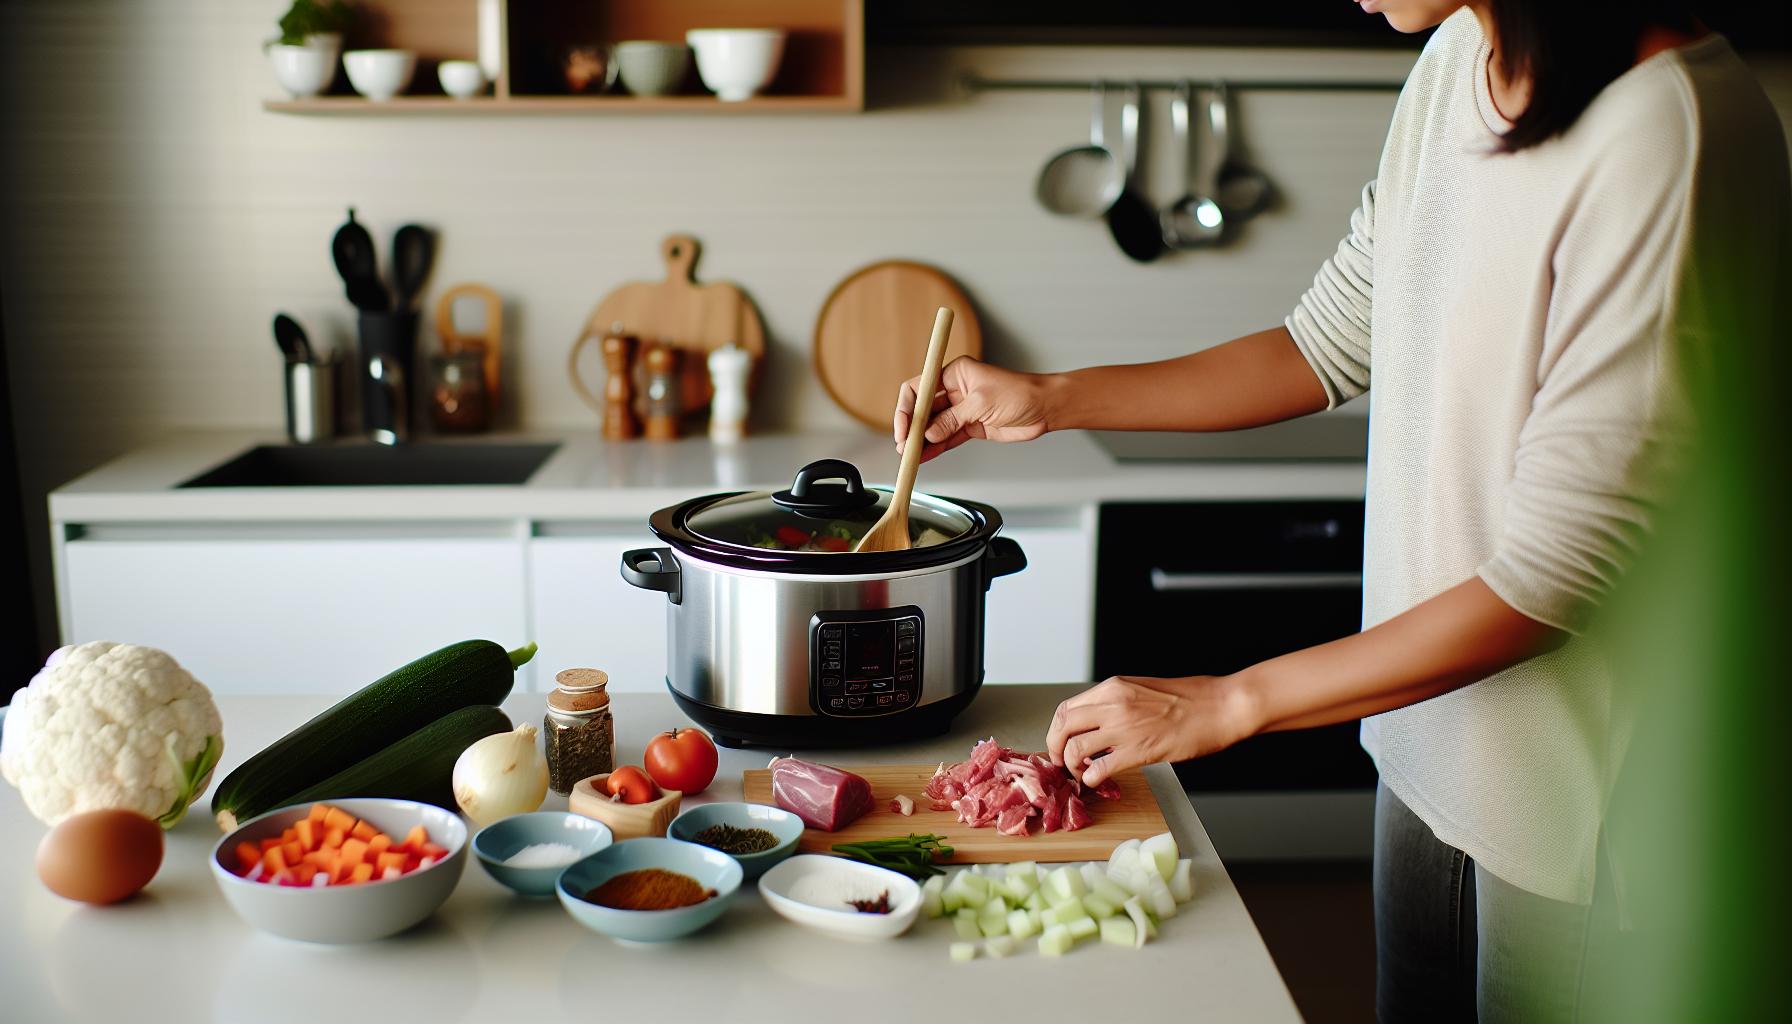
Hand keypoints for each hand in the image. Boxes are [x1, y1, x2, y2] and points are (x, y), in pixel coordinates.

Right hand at [892, 356, 1054, 462]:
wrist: (1045, 408)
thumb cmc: (1020, 393)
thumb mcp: (982, 403)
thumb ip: (953, 419)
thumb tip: (929, 434)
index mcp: (955, 373)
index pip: (919, 387)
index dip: (906, 408)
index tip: (903, 427)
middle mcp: (955, 390)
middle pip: (923, 410)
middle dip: (912, 429)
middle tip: (904, 446)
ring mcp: (962, 410)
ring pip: (933, 427)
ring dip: (922, 442)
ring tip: (910, 457)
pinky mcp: (970, 427)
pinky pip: (947, 438)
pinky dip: (935, 448)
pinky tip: (925, 457)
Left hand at [1045, 675, 1259, 788]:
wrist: (1221, 706)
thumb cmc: (1192, 697)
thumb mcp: (1144, 689)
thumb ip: (1117, 702)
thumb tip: (1099, 721)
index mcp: (1113, 687)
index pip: (1067, 708)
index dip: (1057, 729)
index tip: (1060, 742)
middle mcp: (1113, 704)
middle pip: (1062, 727)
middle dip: (1055, 748)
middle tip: (1062, 762)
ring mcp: (1124, 728)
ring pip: (1074, 749)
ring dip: (1072, 766)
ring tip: (1083, 773)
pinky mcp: (1139, 751)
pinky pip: (1098, 768)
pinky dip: (1091, 778)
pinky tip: (1098, 780)